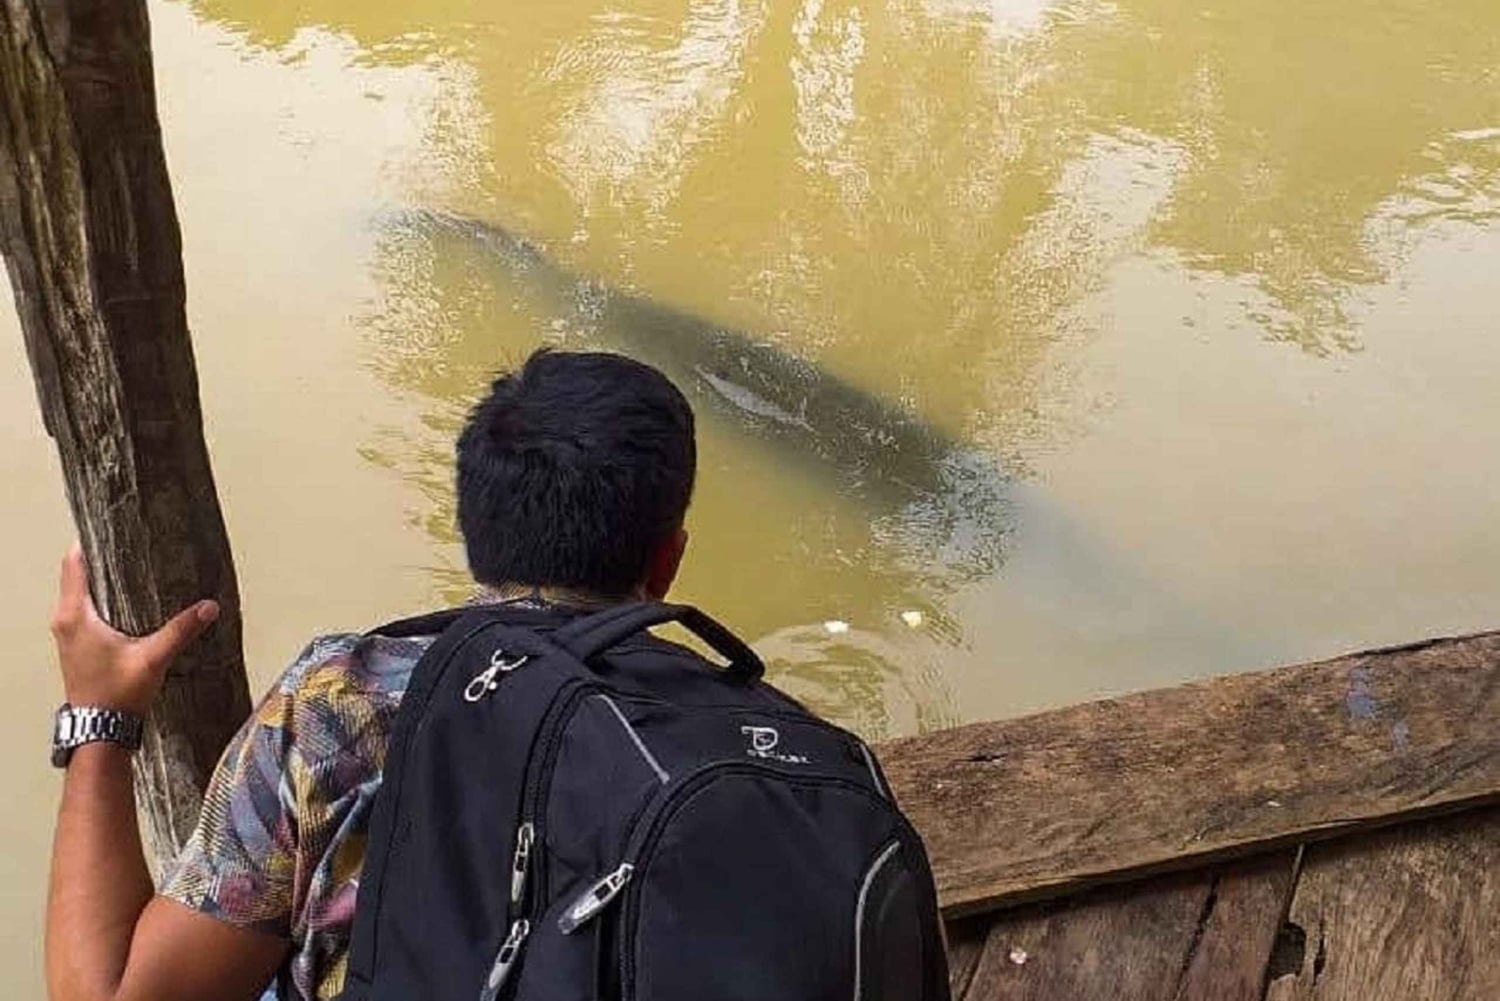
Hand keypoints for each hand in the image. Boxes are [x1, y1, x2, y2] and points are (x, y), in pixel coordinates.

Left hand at [49, 542, 220, 714]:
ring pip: (78, 593)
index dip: (88, 541)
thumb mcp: (153, 658)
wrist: (101, 730)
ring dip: (98, 578)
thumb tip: (209, 607)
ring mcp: (67, 634)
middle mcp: (65, 621)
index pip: (74, 564)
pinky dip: (97, 597)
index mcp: (76, 616)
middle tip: (127, 542)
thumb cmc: (117, 695)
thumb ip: (181, 630)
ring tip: (128, 566)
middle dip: (99, 557)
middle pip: (75, 575)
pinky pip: (81, 609)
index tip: (108, 526)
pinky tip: (123, 598)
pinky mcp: (75, 645)